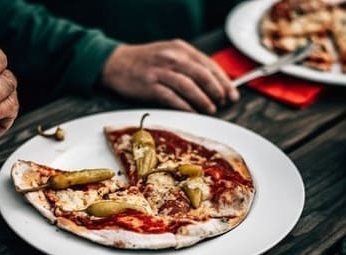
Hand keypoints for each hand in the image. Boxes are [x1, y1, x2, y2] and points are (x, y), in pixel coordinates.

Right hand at [100, 40, 238, 114]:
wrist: (114, 64)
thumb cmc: (144, 62)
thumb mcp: (168, 54)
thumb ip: (189, 66)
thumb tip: (213, 84)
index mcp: (180, 49)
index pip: (209, 65)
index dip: (223, 81)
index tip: (232, 93)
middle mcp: (172, 57)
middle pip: (202, 75)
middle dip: (217, 91)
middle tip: (223, 103)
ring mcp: (160, 71)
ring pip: (190, 87)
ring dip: (204, 100)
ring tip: (211, 109)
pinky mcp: (150, 86)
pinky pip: (172, 98)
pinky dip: (186, 107)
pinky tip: (193, 113)